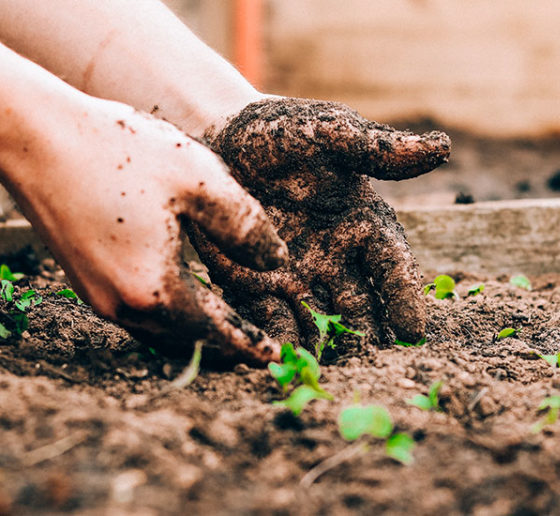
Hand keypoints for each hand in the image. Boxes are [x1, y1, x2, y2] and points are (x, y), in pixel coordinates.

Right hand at [1, 95, 287, 363]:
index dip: (250, 344)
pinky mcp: (85, 280)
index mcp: (155, 288)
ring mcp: (98, 296)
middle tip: (256, 345)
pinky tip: (184, 298)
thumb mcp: (199, 181)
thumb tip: (276, 261)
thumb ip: (245, 226)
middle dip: (226, 346)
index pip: (216, 332)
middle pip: (187, 341)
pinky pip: (139, 314)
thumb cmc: (118, 152)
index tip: (275, 357)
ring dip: (197, 334)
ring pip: (161, 332)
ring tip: (227, 326)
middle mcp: (122, 305)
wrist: (34, 136)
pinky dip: (171, 317)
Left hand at [187, 97, 449, 351]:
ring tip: (330, 374)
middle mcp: (335, 257)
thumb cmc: (282, 131)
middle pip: (360, 305)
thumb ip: (377, 149)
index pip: (392, 266)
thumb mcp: (330, 133)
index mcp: (362, 223)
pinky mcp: (257, 283)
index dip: (404, 297)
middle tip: (375, 367)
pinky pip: (272, 317)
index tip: (413, 332)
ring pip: (319, 319)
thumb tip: (442, 147)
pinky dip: (279, 338)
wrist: (222, 138)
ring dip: (327, 346)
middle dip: (368, 336)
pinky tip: (282, 359)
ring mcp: (297, 274)